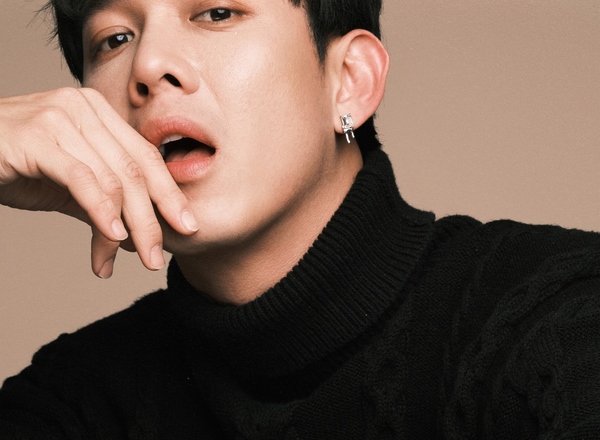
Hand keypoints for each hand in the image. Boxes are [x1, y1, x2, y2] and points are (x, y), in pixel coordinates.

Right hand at [0, 87, 198, 276]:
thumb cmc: (15, 165)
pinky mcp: (37, 137)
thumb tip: (141, 240)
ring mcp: (61, 117)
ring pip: (115, 179)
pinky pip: (82, 179)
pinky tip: (111, 238)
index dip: (170, 195)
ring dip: (130, 227)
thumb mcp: (71, 188)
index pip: (147, 158)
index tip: (187, 228)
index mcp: (99, 114)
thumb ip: (106, 207)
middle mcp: (85, 109)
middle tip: (158, 259)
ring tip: (137, 258)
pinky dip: (101, 211)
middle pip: (136, 171)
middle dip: (153, 220)